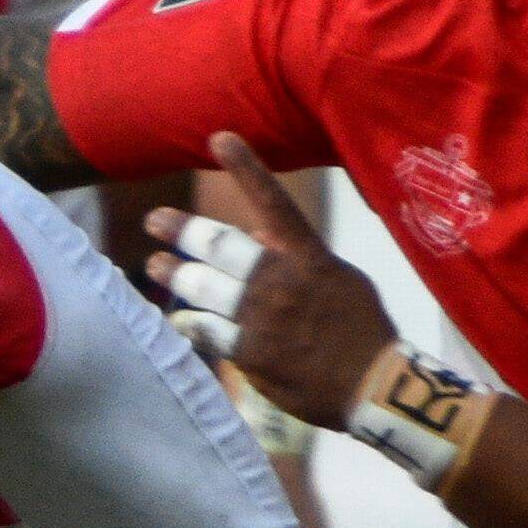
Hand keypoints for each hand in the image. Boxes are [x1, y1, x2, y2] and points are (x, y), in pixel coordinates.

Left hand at [144, 134, 398, 429]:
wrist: (372, 388)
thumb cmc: (361, 331)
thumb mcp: (338, 280)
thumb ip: (297, 256)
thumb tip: (257, 234)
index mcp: (309, 258)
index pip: (274, 203)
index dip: (246, 169)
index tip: (220, 138)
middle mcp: (281, 281)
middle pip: (219, 245)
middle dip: (181, 230)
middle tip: (155, 220)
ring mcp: (262, 318)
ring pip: (203, 287)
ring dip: (173, 274)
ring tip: (155, 266)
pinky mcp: (250, 354)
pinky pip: (206, 331)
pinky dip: (188, 323)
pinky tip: (177, 320)